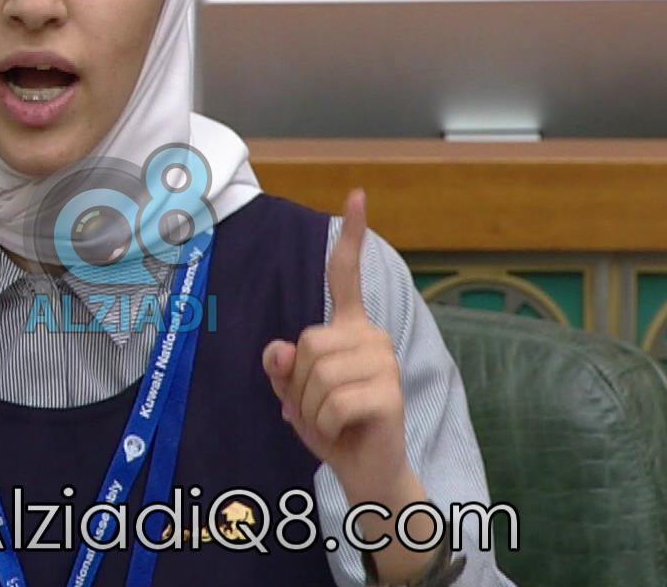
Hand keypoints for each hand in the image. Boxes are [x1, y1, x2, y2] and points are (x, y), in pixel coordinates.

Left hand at [261, 188, 418, 507]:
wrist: (366, 472)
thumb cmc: (332, 427)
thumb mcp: (294, 395)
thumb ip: (282, 369)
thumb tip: (278, 348)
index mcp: (349, 328)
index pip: (344, 276)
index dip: (350, 237)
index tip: (356, 194)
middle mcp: (371, 336)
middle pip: (307, 343)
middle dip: (299, 384)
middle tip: (320, 407)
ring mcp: (384, 361)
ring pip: (316, 374)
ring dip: (311, 408)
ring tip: (334, 420)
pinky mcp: (388, 391)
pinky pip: (332, 402)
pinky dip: (325, 425)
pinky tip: (346, 430)